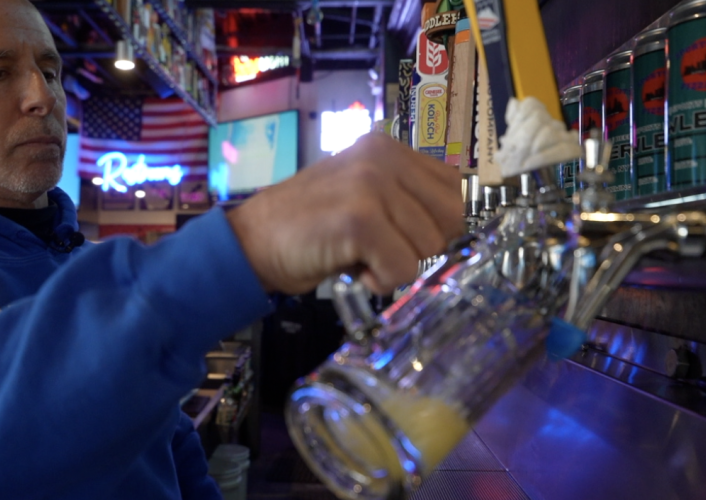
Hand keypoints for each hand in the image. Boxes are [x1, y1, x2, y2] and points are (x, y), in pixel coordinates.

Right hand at [226, 132, 463, 294]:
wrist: (252, 241)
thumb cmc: (308, 226)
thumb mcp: (362, 195)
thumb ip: (403, 198)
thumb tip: (452, 227)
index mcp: (387, 148)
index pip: (453, 188)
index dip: (436, 224)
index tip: (402, 238)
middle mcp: (383, 158)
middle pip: (450, 218)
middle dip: (422, 246)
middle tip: (382, 251)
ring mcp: (371, 185)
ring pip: (429, 246)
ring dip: (397, 266)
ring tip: (360, 256)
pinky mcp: (360, 219)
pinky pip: (402, 268)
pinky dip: (381, 282)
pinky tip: (354, 270)